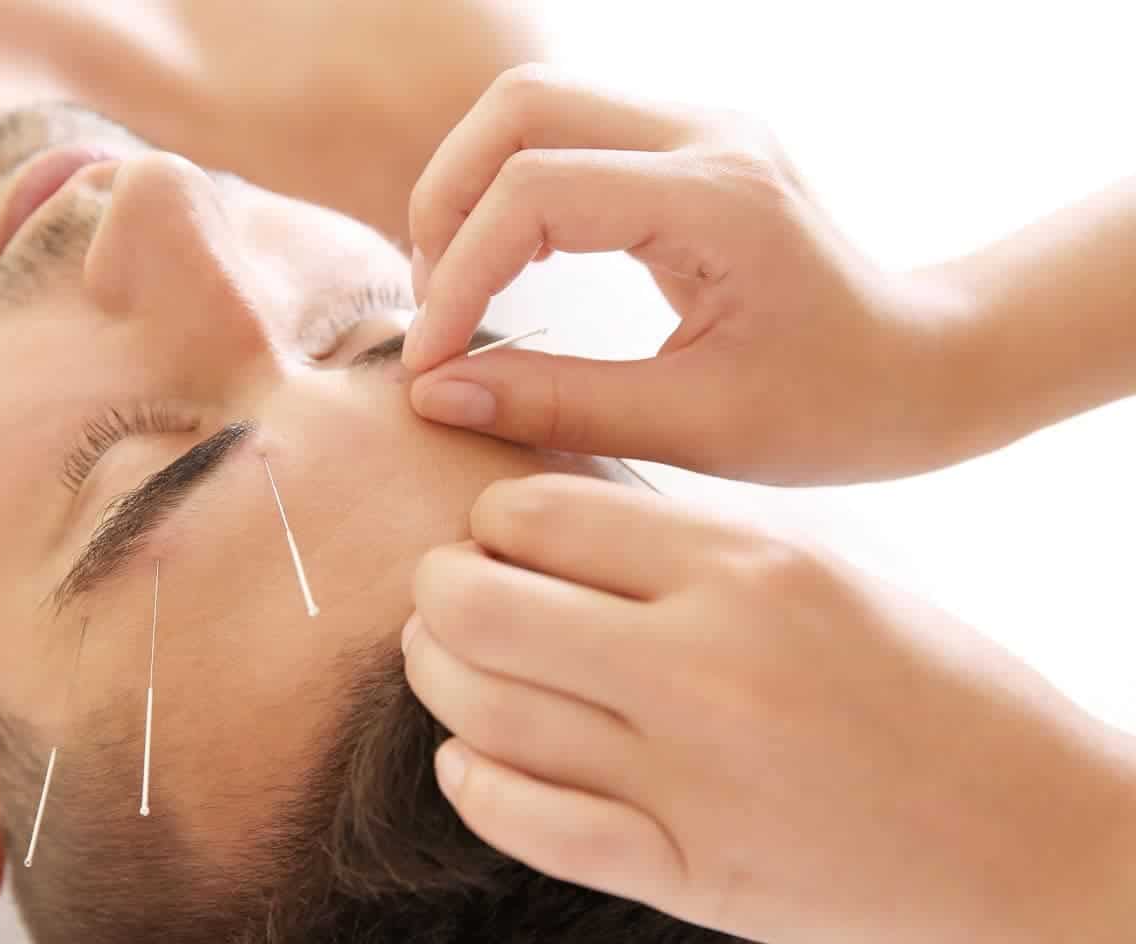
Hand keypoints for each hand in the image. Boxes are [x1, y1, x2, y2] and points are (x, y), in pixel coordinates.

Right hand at [402, 65, 979, 484]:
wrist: (923, 366)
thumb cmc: (834, 407)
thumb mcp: (695, 427)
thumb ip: (558, 405)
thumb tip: (434, 392)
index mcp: (719, 199)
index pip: (535, 191)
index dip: (459, 275)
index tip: (430, 362)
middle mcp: (707, 134)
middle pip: (519, 107)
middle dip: (447, 202)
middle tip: (436, 307)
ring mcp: (699, 126)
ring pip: (532, 107)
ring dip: (471, 189)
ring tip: (461, 290)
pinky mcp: (686, 144)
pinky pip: (565, 134)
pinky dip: (510, 192)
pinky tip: (508, 268)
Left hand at [403, 473, 1135, 943]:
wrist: (1031, 836)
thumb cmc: (931, 683)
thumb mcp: (820, 571)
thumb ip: (682, 547)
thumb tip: (542, 520)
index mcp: (745, 571)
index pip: (539, 516)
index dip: (488, 517)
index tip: (492, 532)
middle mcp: (704, 669)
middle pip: (481, 608)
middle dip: (437, 589)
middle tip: (444, 592)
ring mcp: (689, 782)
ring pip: (484, 713)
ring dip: (439, 677)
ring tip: (446, 662)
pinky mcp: (686, 874)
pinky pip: (526, 823)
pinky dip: (472, 782)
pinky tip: (468, 757)